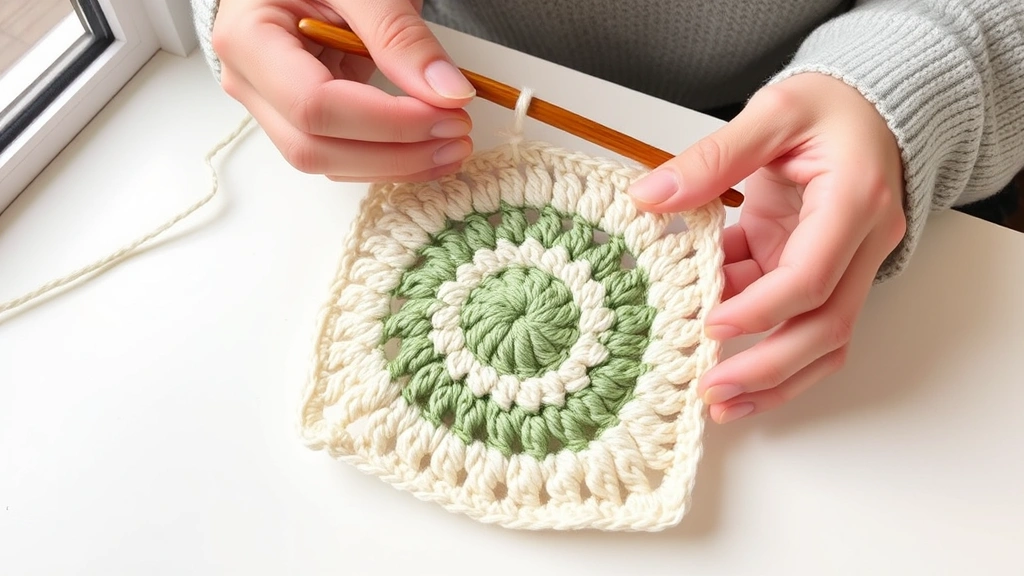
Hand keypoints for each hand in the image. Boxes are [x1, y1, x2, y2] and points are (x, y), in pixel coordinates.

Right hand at [210, 0, 475, 181]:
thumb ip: (399, 34)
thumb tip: (448, 93)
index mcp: (249, 39)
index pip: (314, 105)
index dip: (386, 121)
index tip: (447, 113)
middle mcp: (251, 82)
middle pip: (315, 147)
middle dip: (395, 154)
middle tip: (458, 136)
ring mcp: (272, 104)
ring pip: (329, 162)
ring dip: (397, 165)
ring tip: (453, 146)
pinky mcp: (302, 116)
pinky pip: (341, 152)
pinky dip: (389, 158)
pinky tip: (430, 148)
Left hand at [628, 73, 907, 423]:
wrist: (867, 107)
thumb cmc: (832, 104)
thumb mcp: (772, 113)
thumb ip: (713, 157)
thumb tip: (651, 196)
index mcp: (855, 202)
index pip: (813, 276)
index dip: (762, 309)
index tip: (712, 325)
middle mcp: (859, 244)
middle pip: (827, 327)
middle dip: (770, 368)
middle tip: (713, 390)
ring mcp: (841, 263)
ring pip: (820, 338)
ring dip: (772, 376)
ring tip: (718, 401)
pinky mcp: (815, 267)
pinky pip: (793, 317)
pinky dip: (757, 340)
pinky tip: (716, 356)